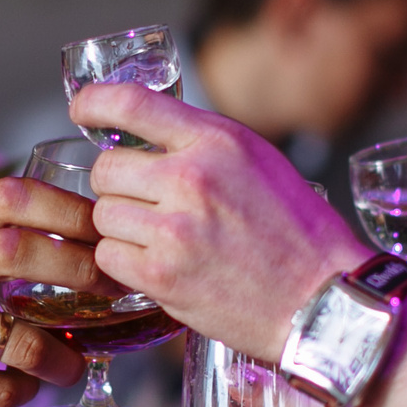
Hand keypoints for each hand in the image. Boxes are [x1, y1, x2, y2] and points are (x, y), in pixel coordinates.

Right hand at [0, 176, 95, 406]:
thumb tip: (65, 239)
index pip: (11, 196)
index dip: (68, 207)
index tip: (109, 225)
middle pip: (18, 249)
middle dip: (81, 270)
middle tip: (115, 290)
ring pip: (14, 335)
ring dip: (59, 355)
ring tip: (73, 364)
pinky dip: (18, 392)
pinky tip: (23, 389)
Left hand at [69, 83, 363, 361]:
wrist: (326, 304)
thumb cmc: (301, 237)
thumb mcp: (261, 164)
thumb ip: (205, 147)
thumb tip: (148, 138)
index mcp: (220, 141)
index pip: (132, 103)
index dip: (94, 103)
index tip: (81, 109)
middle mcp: (193, 177)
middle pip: (107, 169)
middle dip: (119, 189)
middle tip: (150, 209)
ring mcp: (175, 227)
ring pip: (103, 214)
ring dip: (122, 230)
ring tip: (162, 243)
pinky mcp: (163, 274)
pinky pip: (108, 256)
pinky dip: (124, 265)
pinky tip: (157, 268)